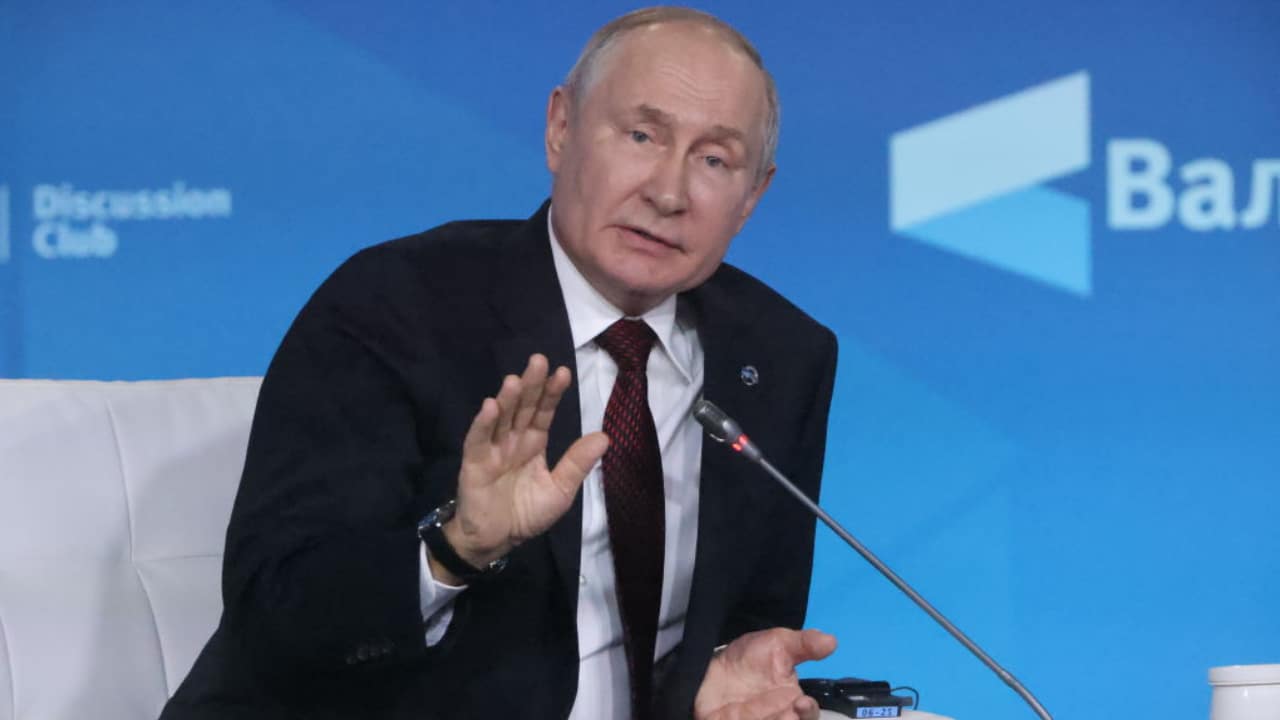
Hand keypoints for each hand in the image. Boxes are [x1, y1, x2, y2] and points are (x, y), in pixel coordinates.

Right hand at [434, 354, 607, 580]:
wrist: (498, 540)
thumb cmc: (527, 513)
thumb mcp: (560, 489)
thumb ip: (577, 463)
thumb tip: (605, 436)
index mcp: (534, 443)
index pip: (544, 412)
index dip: (552, 393)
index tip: (563, 373)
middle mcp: (513, 440)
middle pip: (523, 407)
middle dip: (531, 385)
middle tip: (539, 360)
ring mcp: (492, 448)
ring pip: (501, 418)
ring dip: (508, 399)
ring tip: (516, 380)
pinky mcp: (474, 462)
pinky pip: (478, 439)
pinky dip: (483, 423)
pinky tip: (490, 406)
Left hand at [694, 628, 836, 719]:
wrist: (709, 667)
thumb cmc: (749, 659)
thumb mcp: (778, 643)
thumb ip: (804, 643)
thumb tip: (832, 641)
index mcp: (792, 702)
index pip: (808, 715)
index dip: (808, 712)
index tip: (801, 702)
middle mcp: (778, 717)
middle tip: (787, 712)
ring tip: (759, 713)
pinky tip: (739, 716)